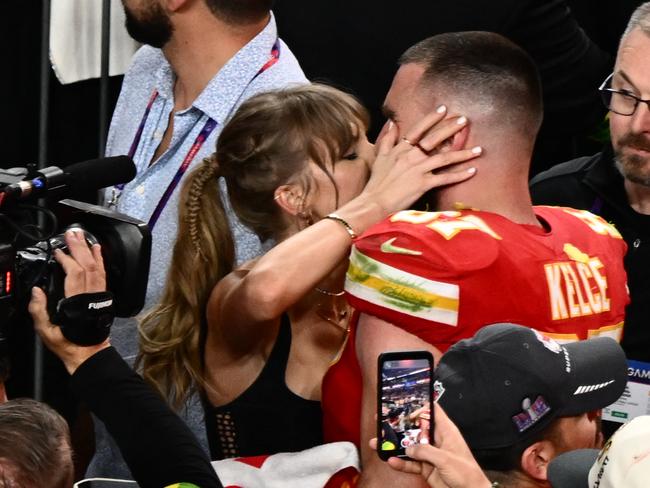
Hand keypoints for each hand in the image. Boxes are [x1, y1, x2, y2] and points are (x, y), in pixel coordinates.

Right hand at [28, 230, 110, 373]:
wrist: (88, 352)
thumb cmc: (68, 342)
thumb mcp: (46, 331)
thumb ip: (38, 310)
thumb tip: (36, 291)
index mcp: (76, 302)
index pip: (74, 274)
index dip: (67, 260)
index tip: (58, 251)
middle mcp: (90, 295)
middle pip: (87, 266)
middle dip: (79, 248)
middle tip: (72, 234)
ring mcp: (98, 295)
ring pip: (97, 268)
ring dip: (90, 251)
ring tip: (84, 237)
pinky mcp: (102, 296)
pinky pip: (103, 274)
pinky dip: (100, 260)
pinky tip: (98, 250)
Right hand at [362, 107, 480, 214]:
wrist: (374, 202)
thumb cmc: (376, 182)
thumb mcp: (379, 157)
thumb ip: (387, 139)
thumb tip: (392, 123)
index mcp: (401, 149)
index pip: (418, 129)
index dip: (431, 118)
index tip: (443, 109)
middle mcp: (411, 156)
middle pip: (434, 139)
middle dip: (450, 129)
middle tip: (464, 121)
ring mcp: (418, 170)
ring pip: (445, 158)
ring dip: (463, 153)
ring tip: (478, 148)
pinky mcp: (423, 184)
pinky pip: (445, 178)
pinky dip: (460, 174)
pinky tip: (472, 170)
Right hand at [370, 404, 491, 487]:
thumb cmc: (466, 473)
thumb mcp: (445, 458)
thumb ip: (425, 451)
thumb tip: (409, 448)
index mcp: (445, 431)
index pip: (432, 411)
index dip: (419, 406)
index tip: (405, 405)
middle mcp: (436, 440)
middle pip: (416, 428)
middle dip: (400, 426)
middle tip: (384, 421)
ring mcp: (430, 454)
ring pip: (410, 446)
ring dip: (395, 446)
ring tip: (379, 442)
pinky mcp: (426, 468)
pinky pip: (410, 463)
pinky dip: (401, 463)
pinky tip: (391, 461)